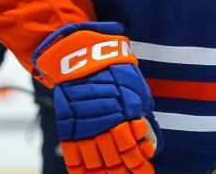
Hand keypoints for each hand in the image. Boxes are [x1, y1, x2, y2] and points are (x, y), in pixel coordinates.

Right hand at [33, 22, 159, 173]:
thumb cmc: (112, 67)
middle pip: (115, 157)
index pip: (133, 146)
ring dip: (105, 173)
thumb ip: (140, 111)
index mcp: (123, 111)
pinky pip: (72, 152)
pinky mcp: (68, 125)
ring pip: (95, 159)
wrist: (79, 54)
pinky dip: (78, 168)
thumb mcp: (134, 85)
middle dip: (125, 171)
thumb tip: (148, 137)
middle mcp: (104, 121)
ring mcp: (84, 125)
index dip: (139, 163)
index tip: (147, 171)